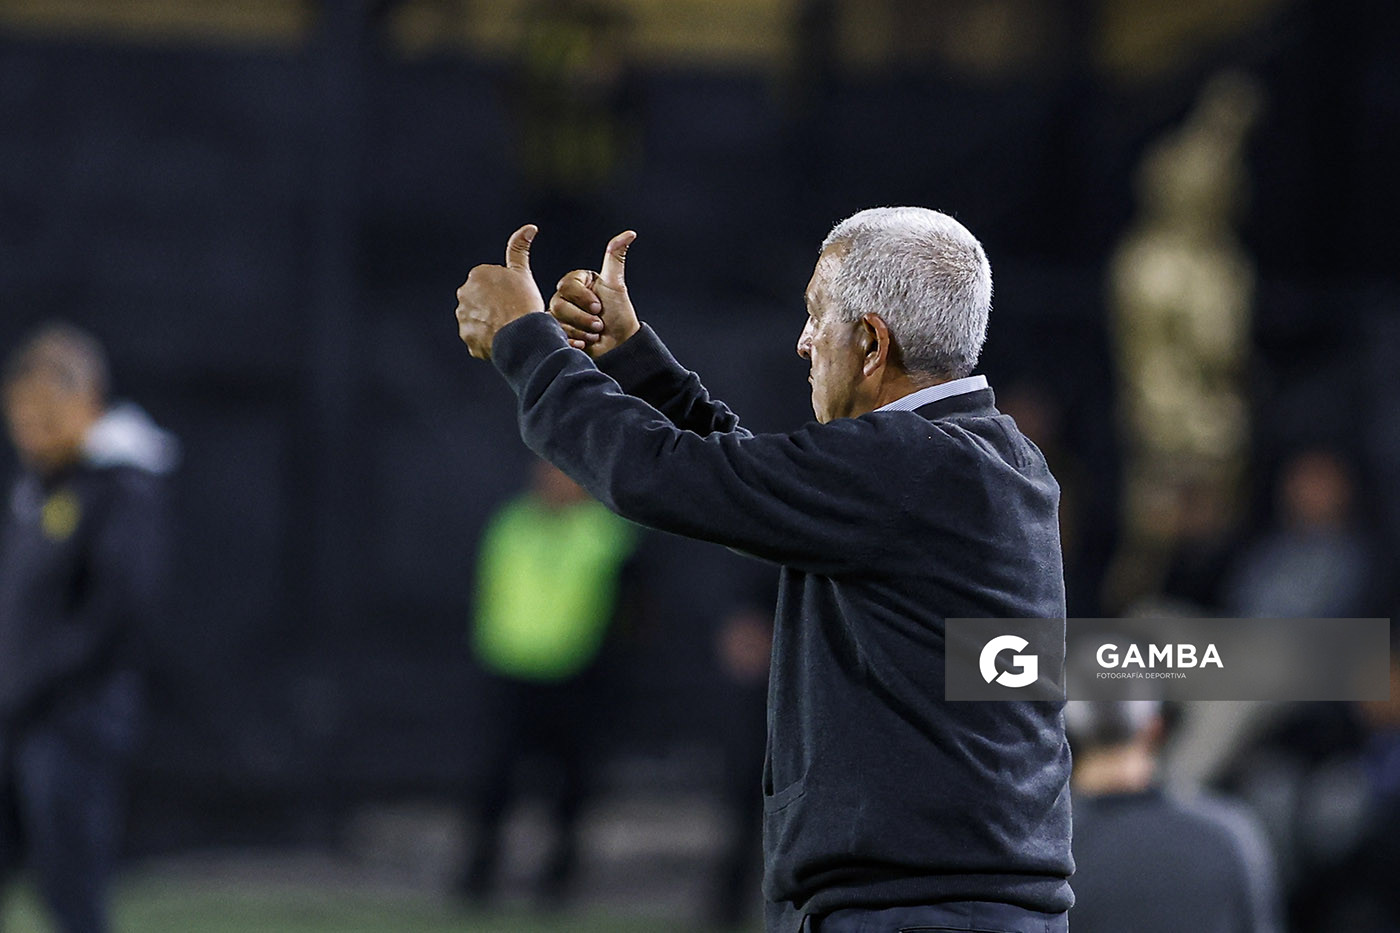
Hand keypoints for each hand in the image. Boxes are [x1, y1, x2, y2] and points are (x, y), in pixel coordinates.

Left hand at [455, 224, 545, 359]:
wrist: (521, 336)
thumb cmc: (524, 303)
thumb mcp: (522, 273)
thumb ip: (519, 248)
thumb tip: (529, 228)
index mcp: (477, 275)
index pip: (490, 282)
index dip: (505, 291)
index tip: (515, 298)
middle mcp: (464, 294)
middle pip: (481, 300)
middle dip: (493, 306)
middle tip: (512, 313)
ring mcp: (463, 317)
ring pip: (478, 318)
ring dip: (488, 322)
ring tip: (507, 327)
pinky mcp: (467, 336)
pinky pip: (477, 337)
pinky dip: (487, 339)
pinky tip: (502, 338)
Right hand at [548, 230, 639, 357]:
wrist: (620, 346)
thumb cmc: (620, 316)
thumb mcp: (616, 284)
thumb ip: (616, 257)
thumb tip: (630, 233)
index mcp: (576, 282)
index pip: (567, 285)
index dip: (584, 298)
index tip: (599, 306)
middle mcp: (565, 297)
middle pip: (558, 304)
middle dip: (583, 318)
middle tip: (599, 324)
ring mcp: (560, 316)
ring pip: (557, 321)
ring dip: (581, 331)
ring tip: (595, 334)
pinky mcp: (558, 333)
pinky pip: (556, 335)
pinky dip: (573, 342)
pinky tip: (584, 344)